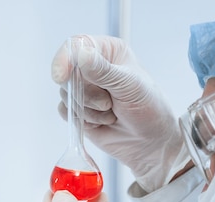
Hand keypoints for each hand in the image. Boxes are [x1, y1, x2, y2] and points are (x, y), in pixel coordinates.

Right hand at [52, 35, 190, 192]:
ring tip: (111, 113)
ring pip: (66, 94)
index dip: (65, 59)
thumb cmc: (150, 109)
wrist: (152, 143)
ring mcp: (85, 90)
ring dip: (88, 109)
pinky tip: (103, 121)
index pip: (77, 45)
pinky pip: (65, 111)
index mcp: (109, 52)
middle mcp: (94, 68)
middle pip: (67, 72)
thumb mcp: (130, 86)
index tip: (61, 76)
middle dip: (86, 93)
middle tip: (108, 103)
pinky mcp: (79, 110)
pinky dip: (82, 119)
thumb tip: (81, 55)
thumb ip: (104, 71)